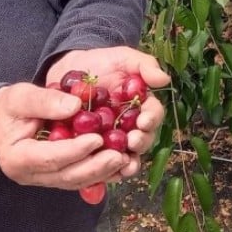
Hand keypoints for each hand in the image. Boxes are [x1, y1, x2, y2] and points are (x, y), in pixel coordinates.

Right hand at [0, 82, 128, 189]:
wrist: (2, 121)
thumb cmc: (10, 107)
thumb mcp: (21, 97)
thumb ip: (45, 101)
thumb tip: (75, 105)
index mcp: (17, 157)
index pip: (49, 158)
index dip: (74, 150)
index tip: (97, 138)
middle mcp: (29, 175)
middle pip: (66, 176)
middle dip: (94, 167)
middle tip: (119, 155)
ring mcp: (43, 180)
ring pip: (76, 182)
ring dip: (102, 173)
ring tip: (125, 160)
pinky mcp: (56, 178)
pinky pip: (81, 179)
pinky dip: (101, 174)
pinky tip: (121, 165)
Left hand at [46, 46, 170, 179]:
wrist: (67, 72)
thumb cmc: (99, 63)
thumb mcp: (123, 58)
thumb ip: (144, 65)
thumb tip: (163, 79)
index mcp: (141, 106)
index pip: (153, 114)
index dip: (151, 119)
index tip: (143, 121)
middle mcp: (131, 126)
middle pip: (143, 140)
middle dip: (141, 143)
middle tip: (132, 141)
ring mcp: (113, 140)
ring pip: (126, 157)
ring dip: (127, 163)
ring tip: (122, 163)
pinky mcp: (94, 150)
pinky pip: (102, 165)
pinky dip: (104, 172)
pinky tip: (103, 174)